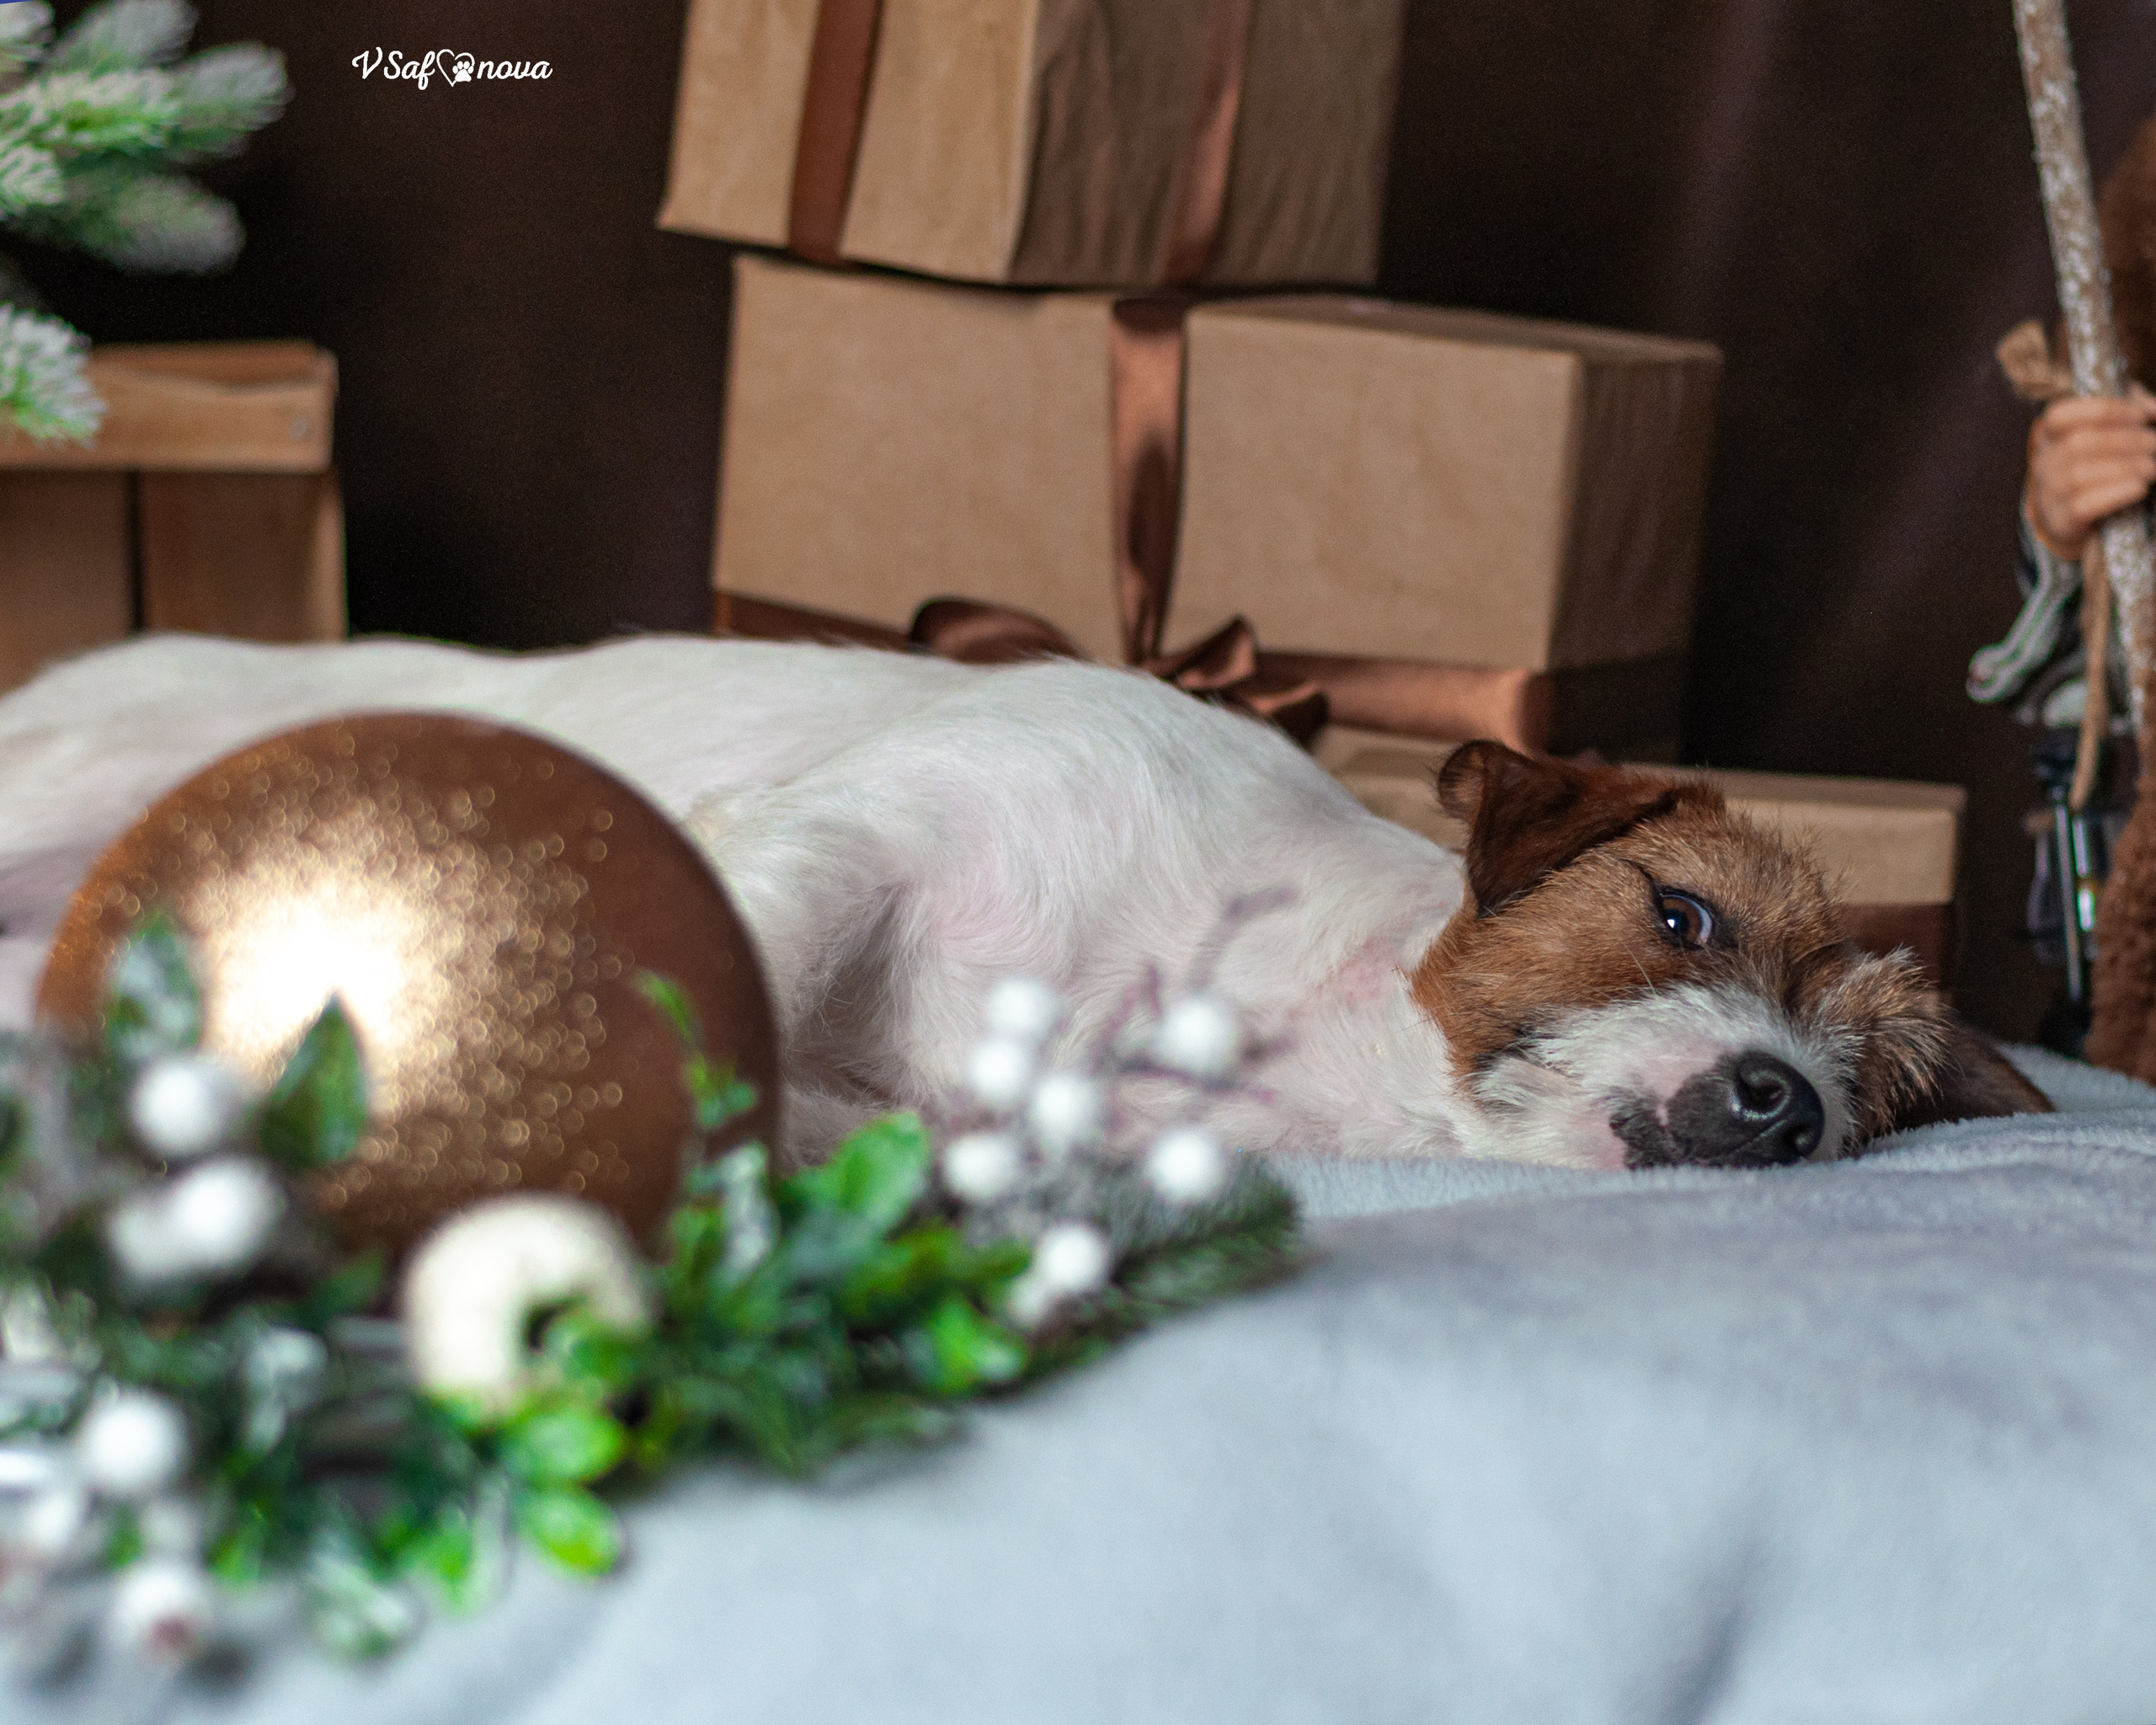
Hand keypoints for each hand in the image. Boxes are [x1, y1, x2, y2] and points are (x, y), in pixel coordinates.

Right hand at [2025, 385, 2155, 560]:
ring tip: (2151, 467)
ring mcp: (2049, 493)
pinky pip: (2085, 505)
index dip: (2103, 411)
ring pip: (2080, 474)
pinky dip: (2117, 493)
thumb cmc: (2097, 470)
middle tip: (2153, 443)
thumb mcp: (2104, 438)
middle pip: (2078, 444)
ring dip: (2125, 467)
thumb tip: (2149, 407)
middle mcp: (2043, 464)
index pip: (2059, 416)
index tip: (2139, 416)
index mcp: (2050, 437)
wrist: (2076, 520)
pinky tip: (2139, 487)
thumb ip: (2125, 416)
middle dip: (2125, 440)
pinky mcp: (2061, 521)